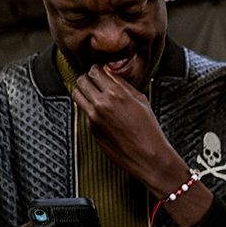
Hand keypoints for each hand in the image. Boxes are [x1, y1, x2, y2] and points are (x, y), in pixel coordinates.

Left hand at [72, 64, 189, 201]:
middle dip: (88, 78)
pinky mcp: (91, 128)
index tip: (101, 72)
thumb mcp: (141, 100)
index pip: (95, 70)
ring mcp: (94, 117)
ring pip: (77, 94)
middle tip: (94, 82)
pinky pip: (84, 111)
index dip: (98, 70)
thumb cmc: (148, 131)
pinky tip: (101, 112)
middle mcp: (102, 104)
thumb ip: (123, 85)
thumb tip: (111, 75)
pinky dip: (89, 108)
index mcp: (116, 93)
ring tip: (92, 94)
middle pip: (82, 80)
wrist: (147, 156)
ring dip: (83, 91)